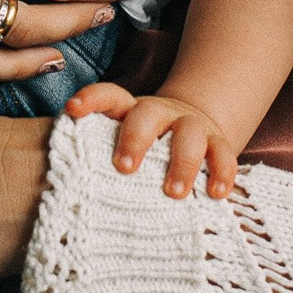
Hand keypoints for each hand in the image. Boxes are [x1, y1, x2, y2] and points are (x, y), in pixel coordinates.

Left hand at [64, 80, 237, 199]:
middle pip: (148, 114)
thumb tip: (68, 196)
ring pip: (189, 135)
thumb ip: (101, 158)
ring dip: (182, 162)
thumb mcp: (123, 144)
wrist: (195, 130)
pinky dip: (221, 173)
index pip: (109, 96)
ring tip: (173, 193)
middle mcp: (161, 113)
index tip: (73, 109)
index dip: (91, 99)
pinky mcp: (218, 143)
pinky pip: (223, 154)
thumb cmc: (147, 149)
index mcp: (131, 111)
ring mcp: (191, 126)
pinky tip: (216, 194)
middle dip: (135, 138)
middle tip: (124, 168)